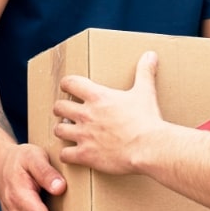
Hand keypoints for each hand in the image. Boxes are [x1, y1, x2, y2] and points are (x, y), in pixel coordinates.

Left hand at [53, 51, 163, 174]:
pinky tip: (73, 154)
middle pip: (59, 107)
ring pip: (58, 130)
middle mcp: (86, 114)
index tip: (69, 88)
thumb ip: (144, 72)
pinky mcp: (86, 155)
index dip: (67, 84)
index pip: (70, 83)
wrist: (149, 147)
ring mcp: (84, 135)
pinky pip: (65, 154)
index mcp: (98, 97)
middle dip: (61, 109)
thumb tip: (151, 55)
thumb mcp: (145, 92)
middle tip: (68, 112)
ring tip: (69, 132)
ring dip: (63, 130)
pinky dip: (67, 154)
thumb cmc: (147, 120)